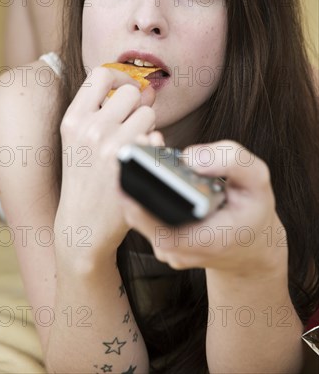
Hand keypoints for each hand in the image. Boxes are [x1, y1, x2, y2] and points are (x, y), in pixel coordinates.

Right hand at [55, 66, 158, 266]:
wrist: (83, 225)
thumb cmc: (85, 178)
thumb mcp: (79, 140)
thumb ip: (106, 110)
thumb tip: (146, 87)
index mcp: (72, 119)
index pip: (101, 74)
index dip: (120, 76)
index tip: (127, 88)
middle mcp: (90, 129)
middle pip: (131, 92)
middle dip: (136, 105)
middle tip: (131, 124)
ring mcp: (111, 146)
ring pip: (148, 113)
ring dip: (147, 127)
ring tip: (134, 146)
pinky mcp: (132, 164)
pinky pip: (157, 138)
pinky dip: (155, 147)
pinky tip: (141, 162)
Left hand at [119, 140, 287, 276]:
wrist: (251, 245)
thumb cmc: (253, 211)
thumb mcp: (258, 181)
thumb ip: (233, 161)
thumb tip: (190, 157)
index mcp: (208, 241)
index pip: (164, 230)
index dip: (142, 202)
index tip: (134, 169)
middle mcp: (181, 251)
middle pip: (141, 216)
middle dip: (135, 178)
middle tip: (140, 143)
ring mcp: (167, 249)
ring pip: (137, 213)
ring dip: (137, 180)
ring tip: (146, 146)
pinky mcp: (159, 240)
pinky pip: (142, 213)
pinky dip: (142, 187)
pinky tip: (150, 163)